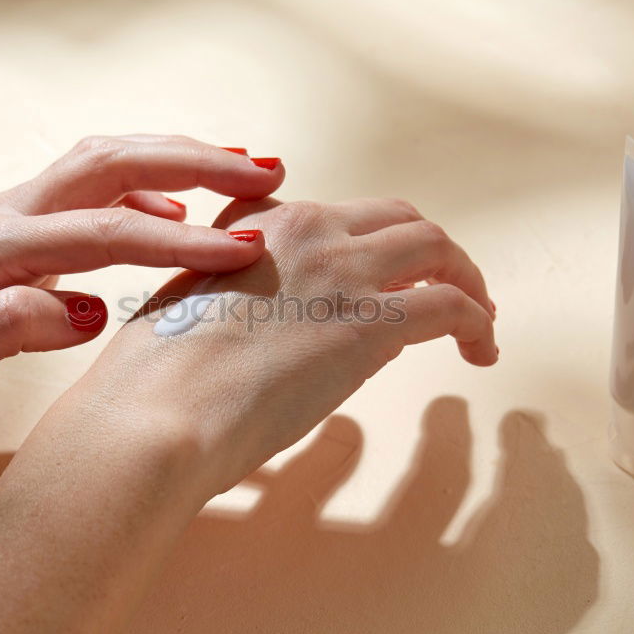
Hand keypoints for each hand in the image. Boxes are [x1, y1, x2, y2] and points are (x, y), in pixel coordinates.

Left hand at [0, 135, 283, 466]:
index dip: (178, 242)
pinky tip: (175, 213)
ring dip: (175, 162)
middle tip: (262, 171)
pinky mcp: (19, 241)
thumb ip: (4, 330)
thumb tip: (84, 310)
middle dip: (193, 162)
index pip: (105, 231)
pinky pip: (95, 197)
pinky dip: (147, 193)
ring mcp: (12, 223)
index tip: (241, 251)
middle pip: (111, 164)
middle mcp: (3, 219)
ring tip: (238, 170)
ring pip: (105, 167)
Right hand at [76, 196, 497, 493]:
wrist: (155, 415)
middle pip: (398, 220)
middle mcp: (307, 229)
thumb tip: (289, 315)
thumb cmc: (152, 379)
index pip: (339, 217)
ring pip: (436, 248)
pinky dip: (477, 324)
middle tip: (445, 287)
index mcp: (257, 223)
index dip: (372, 245)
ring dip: (465, 279)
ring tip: (477, 319)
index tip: (384, 274)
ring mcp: (341, 271)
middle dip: (429, 251)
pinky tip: (481, 352)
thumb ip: (242, 292)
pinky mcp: (371, 321)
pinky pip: (452, 305)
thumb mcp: (191, 308)